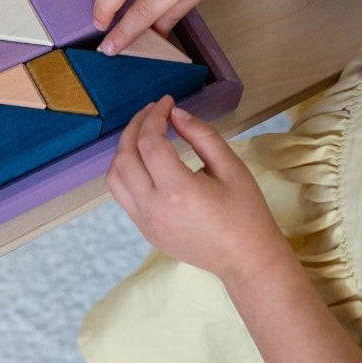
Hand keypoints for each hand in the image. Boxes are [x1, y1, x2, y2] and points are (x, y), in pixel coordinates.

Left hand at [105, 97, 288, 286]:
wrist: (247, 261)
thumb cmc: (246, 212)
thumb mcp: (232, 167)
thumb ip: (201, 135)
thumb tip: (175, 114)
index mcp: (178, 191)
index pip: (150, 142)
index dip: (155, 116)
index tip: (166, 102)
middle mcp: (153, 208)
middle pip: (124, 156)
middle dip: (134, 126)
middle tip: (152, 111)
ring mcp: (144, 222)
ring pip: (114, 176)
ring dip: (124, 149)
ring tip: (144, 133)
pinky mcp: (143, 230)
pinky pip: (121, 194)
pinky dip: (125, 171)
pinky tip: (144, 159)